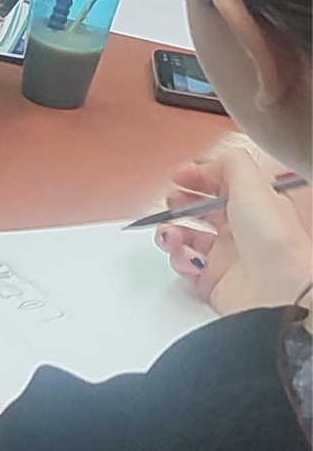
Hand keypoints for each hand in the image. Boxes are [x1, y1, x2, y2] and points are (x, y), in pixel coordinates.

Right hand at [155, 136, 312, 314]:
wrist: (279, 289)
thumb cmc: (275, 241)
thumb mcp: (254, 185)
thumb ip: (231, 163)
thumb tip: (210, 162)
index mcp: (253, 205)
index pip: (219, 184)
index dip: (197, 176)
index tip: (179, 175)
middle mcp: (240, 230)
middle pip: (199, 210)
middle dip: (180, 203)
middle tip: (173, 202)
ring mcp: (226, 256)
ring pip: (186, 237)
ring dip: (172, 231)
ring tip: (171, 233)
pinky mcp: (213, 280)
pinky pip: (185, 265)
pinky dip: (178, 258)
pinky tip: (184, 254)